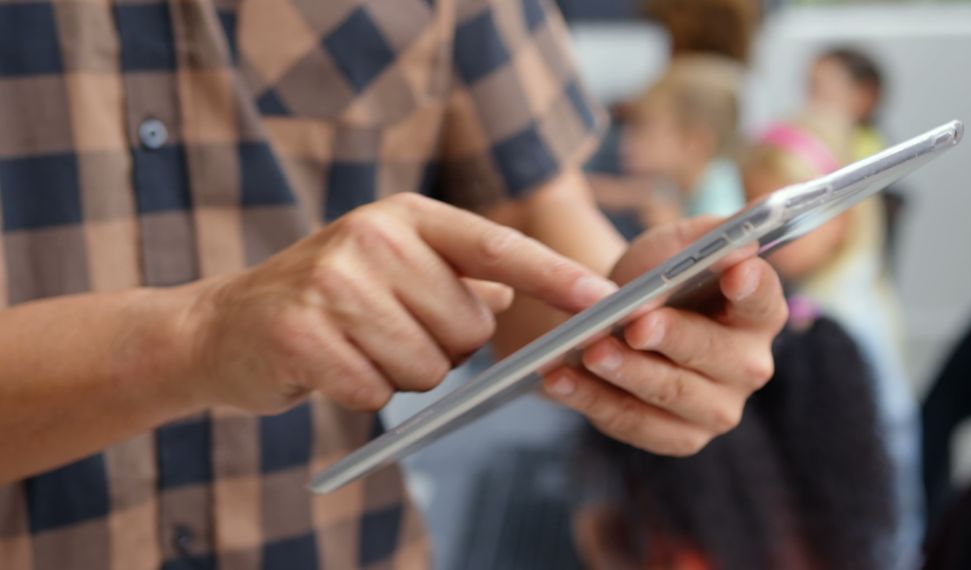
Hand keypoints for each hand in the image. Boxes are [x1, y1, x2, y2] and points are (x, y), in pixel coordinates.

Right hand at [180, 194, 616, 414]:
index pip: (496, 247)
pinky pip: (379, 392)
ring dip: (402, 374)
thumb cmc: (325, 300)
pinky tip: (331, 368)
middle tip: (391, 333)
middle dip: (444, 348)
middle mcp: (372, 237)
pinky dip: (363, 394)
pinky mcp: (303, 332)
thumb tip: (516, 288)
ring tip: (359, 349)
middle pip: (469, 326)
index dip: (555, 276)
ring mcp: (333, 281)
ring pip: (428, 366)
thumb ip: (456, 275)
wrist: (222, 326)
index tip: (603, 303)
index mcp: (403, 216)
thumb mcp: (392, 268)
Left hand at [542, 217, 787, 455]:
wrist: (619, 324)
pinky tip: (560, 380)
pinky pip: (633, 423)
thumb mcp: (678, 246)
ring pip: (671, 393)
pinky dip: (593, 401)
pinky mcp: (678, 438)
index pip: (764, 299)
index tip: (734, 270)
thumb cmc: (657, 279)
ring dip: (627, 373)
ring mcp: (717, 410)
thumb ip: (712, 233)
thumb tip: (748, 226)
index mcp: (760, 313)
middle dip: (673, 337)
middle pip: (716, 354)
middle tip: (634, 324)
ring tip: (589, 351)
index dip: (751, 287)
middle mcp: (749, 367)